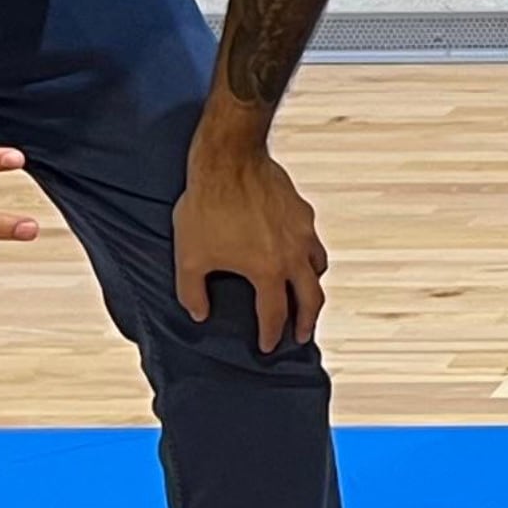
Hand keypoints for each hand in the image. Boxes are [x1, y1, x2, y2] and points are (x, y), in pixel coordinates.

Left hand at [174, 139, 329, 353]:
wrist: (229, 160)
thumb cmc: (207, 207)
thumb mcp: (189, 256)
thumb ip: (193, 292)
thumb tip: (200, 314)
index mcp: (267, 272)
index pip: (275, 315)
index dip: (270, 335)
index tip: (267, 347)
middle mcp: (293, 256)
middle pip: (311, 299)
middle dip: (307, 322)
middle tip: (302, 335)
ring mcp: (303, 232)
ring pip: (318, 267)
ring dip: (312, 286)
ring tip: (303, 292)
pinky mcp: (302, 211)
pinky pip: (311, 240)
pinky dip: (307, 254)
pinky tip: (293, 249)